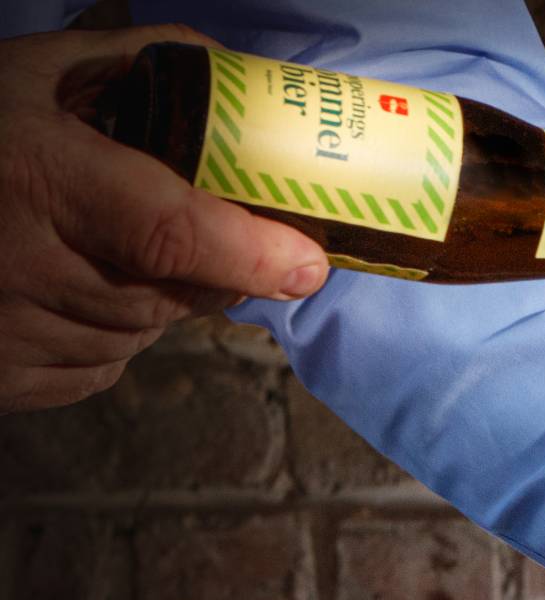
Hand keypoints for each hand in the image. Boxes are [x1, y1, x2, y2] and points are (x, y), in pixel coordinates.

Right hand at [0, 25, 329, 412]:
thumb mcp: (32, 74)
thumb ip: (136, 69)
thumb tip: (243, 84)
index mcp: (35, 177)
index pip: (166, 231)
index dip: (247, 253)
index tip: (308, 264)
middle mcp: (19, 265)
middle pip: (168, 293)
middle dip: (209, 271)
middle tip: (211, 237)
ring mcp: (8, 334)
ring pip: (139, 335)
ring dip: (153, 300)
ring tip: (107, 249)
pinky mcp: (1, 381)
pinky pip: (99, 368)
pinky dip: (107, 335)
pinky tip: (71, 289)